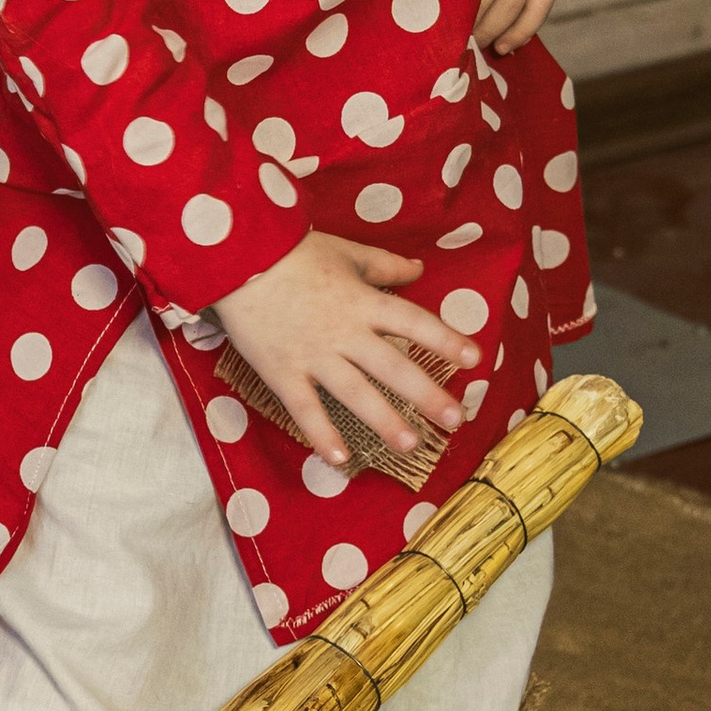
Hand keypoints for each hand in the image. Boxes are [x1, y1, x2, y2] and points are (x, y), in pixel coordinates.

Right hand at [214, 230, 478, 471]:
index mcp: (363, 302)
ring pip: (356, 394)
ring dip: (385, 421)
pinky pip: (305, 409)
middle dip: (426, 395)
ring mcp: (313, 356)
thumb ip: (385, 266)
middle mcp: (344, 332)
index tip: (475, 358)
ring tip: (411, 445)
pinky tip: (341, 459)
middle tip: (456, 419)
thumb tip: (420, 269)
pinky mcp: (283, 372)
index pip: (414, 322)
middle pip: (393, 367)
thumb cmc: (292, 252)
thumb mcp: (345, 252)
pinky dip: (322, 434)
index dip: (445, 340)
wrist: (235, 259)